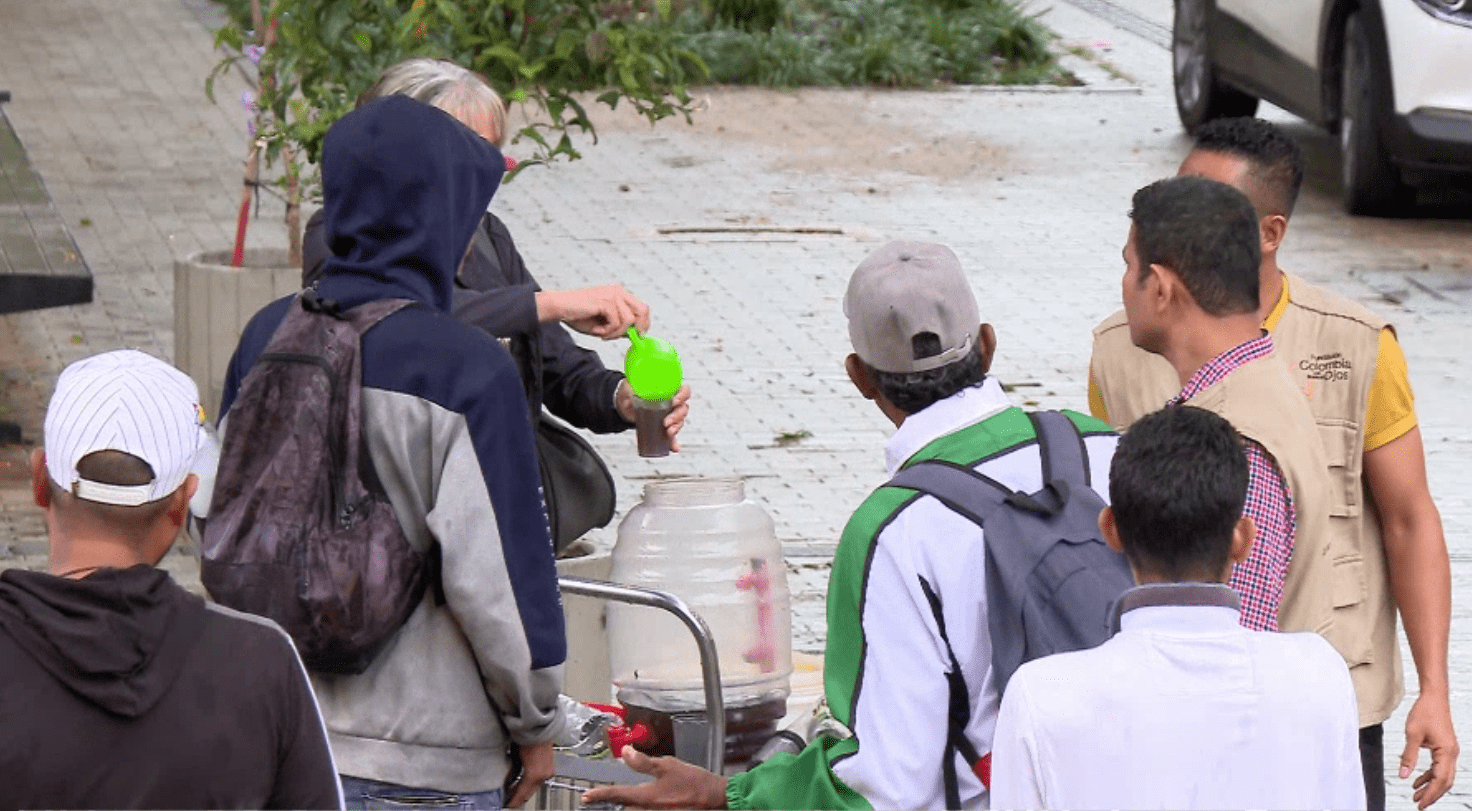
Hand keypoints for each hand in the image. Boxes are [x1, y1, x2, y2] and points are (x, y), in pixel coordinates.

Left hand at [506, 740, 554, 807]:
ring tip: (512, 792)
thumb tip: (508, 782)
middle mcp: (543, 775)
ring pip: (533, 788)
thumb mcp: (515, 756)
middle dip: (517, 798)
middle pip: (528, 794)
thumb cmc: (528, 735)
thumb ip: (512, 772)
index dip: (512, 802)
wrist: (540, 725)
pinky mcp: (549, 767)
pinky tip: (521, 783)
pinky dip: (528, 783)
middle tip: (507, 800)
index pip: (521, 795)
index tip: (505, 805)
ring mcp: (548, 771)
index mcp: (535, 774)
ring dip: (523, 790)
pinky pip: (537, 780)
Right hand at [536, 286, 650, 338]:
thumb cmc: (577, 314)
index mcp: (619, 294)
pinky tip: (596, 330)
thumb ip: (619, 326)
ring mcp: (612, 295)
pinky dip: (607, 331)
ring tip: (601, 333)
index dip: (643, 323)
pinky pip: (616, 322)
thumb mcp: (604, 322)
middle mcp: (618, 292)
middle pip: (643, 310)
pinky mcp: (605, 302)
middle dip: (637, 328)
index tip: (637, 336)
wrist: (559, 307)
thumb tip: (632, 334)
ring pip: (629, 320)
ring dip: (616, 333)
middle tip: (624, 337)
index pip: (642, 307)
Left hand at [581, 748, 727, 808]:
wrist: (716, 798)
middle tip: (604, 798)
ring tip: (625, 798)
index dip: (599, 795)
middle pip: (624, 809)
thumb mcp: (668, 765)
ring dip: (629, 805)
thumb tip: (625, 753)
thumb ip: (644, 762)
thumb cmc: (694, 781)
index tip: (586, 797)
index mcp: (646, 797)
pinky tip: (647, 801)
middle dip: (615, 803)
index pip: (617, 795)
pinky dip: (642, 807)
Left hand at [617, 383, 691, 451]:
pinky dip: (673, 443)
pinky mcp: (665, 427)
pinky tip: (674, 448)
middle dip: (677, 416)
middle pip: (683, 408)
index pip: (684, 391)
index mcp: (669, 391)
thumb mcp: (629, 388)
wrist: (625, 406)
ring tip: (668, 432)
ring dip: (676, 428)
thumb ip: (629, 387)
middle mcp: (672, 403)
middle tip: (666, 422)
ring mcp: (670, 416)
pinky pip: (672, 436)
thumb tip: (630, 390)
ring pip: (680, 421)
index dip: (683, 396)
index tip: (674, 402)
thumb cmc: (631, 393)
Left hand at [1401, 693, 1458, 808]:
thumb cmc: (1424, 712)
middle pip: (1444, 781)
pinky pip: (1439, 767)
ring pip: (1443, 775)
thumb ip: (1408, 756)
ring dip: (1430, 786)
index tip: (1420, 805)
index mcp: (1446, 752)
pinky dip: (1429, 775)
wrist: (1434, 697)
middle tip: (1418, 804)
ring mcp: (1450, 751)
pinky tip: (1417, 781)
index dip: (1430, 794)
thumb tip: (1402, 775)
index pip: (1440, 780)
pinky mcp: (1445, 748)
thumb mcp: (1412, 735)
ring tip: (1416, 795)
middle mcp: (1452, 754)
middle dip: (1432, 794)